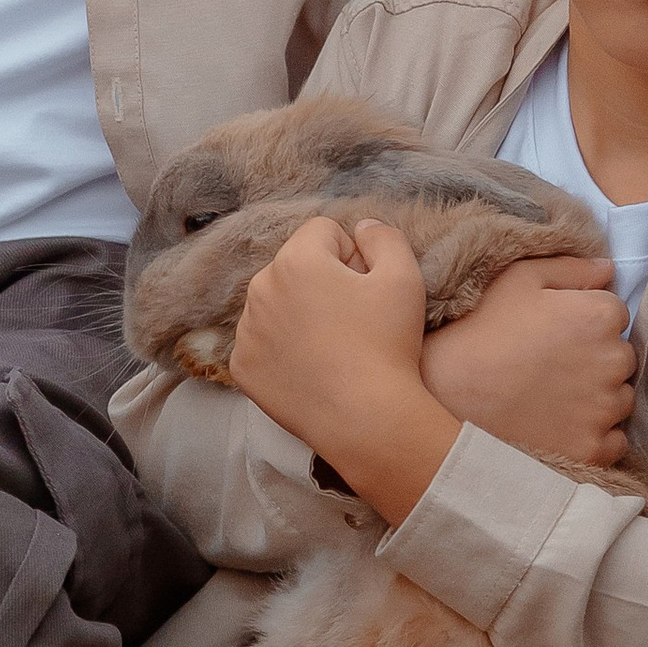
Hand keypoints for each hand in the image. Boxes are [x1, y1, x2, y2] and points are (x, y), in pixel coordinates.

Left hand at [227, 217, 459, 525]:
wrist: (365, 419)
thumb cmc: (387, 345)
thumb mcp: (404, 277)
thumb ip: (383, 237)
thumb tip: (362, 227)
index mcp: (296, 259)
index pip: (323, 232)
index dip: (352, 255)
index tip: (365, 288)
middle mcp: (260, 288)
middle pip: (295, 266)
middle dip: (321, 281)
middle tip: (352, 320)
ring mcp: (246, 330)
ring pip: (276, 303)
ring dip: (299, 314)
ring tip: (332, 346)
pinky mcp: (243, 366)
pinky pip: (262, 341)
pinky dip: (282, 349)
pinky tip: (311, 368)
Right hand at [421, 253, 634, 467]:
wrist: (442, 395)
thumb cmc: (477, 330)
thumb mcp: (517, 280)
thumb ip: (570, 268)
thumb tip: (607, 269)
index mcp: (599, 316)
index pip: (616, 315)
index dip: (584, 322)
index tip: (556, 333)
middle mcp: (613, 362)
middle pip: (621, 359)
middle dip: (596, 361)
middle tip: (550, 367)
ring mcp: (604, 410)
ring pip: (619, 401)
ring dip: (597, 399)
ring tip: (551, 398)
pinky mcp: (593, 449)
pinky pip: (613, 443)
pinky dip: (594, 437)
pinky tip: (558, 427)